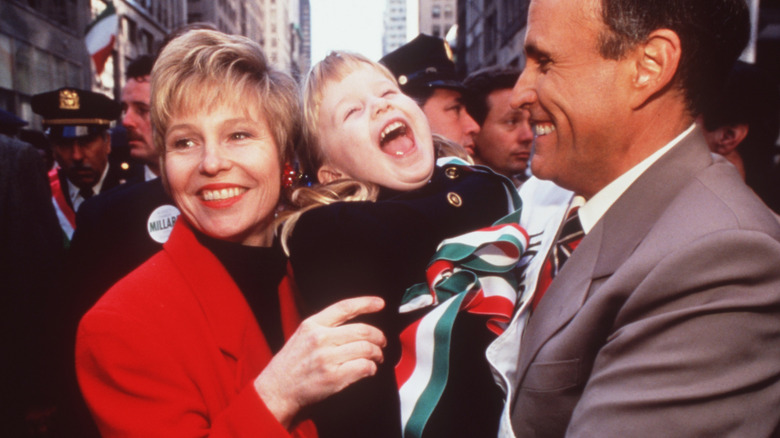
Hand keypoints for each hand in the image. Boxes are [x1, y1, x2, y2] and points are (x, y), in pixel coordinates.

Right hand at [254, 296, 385, 426]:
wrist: (277, 390)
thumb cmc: (290, 364)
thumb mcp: (301, 336)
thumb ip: (323, 328)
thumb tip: (354, 327)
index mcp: (312, 324)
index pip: (344, 307)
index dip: (366, 303)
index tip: (380, 303)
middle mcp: (320, 338)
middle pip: (362, 330)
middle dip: (378, 337)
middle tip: (382, 343)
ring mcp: (327, 358)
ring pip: (366, 349)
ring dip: (377, 354)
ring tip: (377, 358)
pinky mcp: (333, 377)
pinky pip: (363, 367)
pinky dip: (371, 368)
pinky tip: (368, 370)